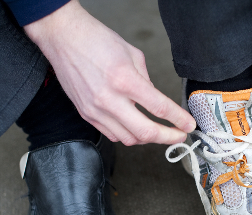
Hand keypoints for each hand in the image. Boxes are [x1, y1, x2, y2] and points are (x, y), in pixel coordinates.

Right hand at [24, 0, 194, 144]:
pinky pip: (112, 135)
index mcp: (124, 79)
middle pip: (145, 132)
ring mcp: (95, 110)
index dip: (179, 120)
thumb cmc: (96, 41)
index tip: (188, 125)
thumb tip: (156, 101)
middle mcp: (109, 99)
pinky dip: (128, 135)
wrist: (63, 38)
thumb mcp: (132, 55)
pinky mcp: (86, 115)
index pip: (159, 108)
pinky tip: (135, 127)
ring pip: (129, 139)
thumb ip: (147, 81)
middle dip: (168, 138)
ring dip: (147, 138)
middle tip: (178, 137)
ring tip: (157, 132)